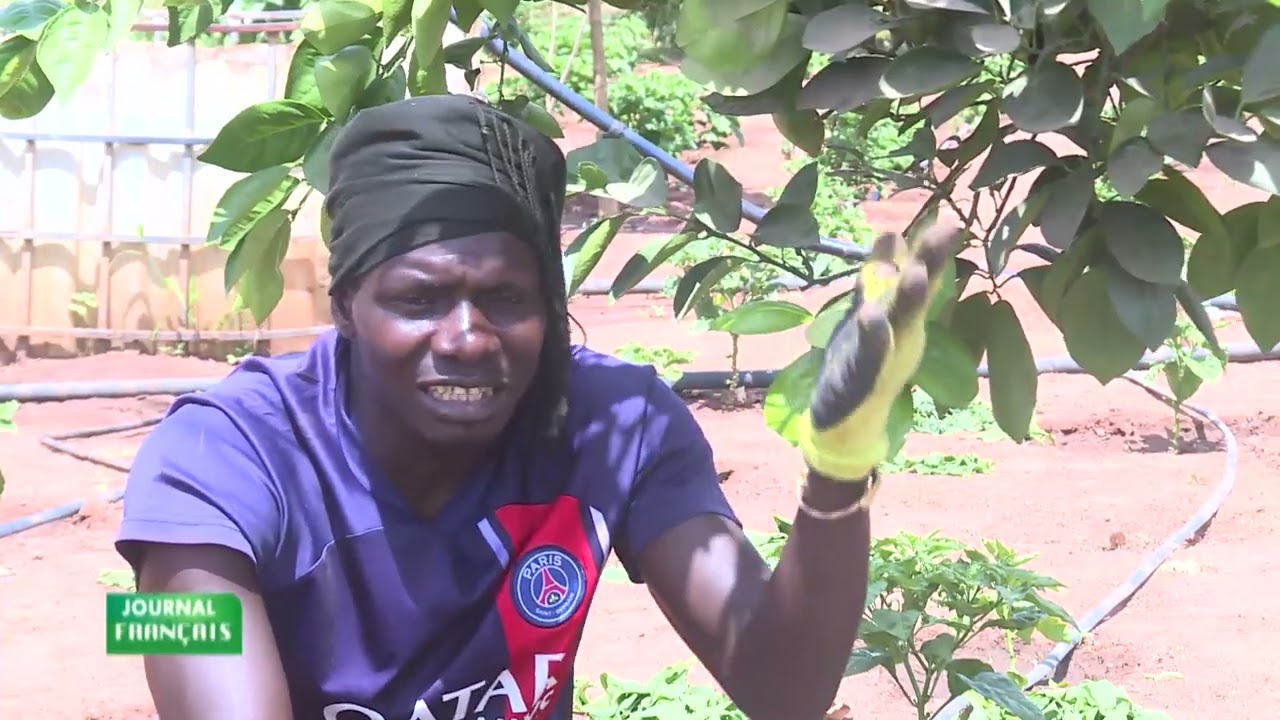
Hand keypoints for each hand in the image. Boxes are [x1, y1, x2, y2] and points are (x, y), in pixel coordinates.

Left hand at [799, 224, 956, 481]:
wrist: (845, 422)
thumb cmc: (859, 362)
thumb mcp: (869, 312)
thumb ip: (880, 276)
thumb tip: (892, 232)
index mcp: (902, 317)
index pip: (919, 275)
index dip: (931, 249)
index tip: (949, 219)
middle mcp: (901, 334)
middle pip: (917, 294)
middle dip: (930, 263)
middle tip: (949, 229)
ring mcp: (885, 358)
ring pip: (900, 324)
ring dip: (907, 300)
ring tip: (915, 272)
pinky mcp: (863, 380)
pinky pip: (870, 356)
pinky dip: (874, 337)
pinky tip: (874, 316)